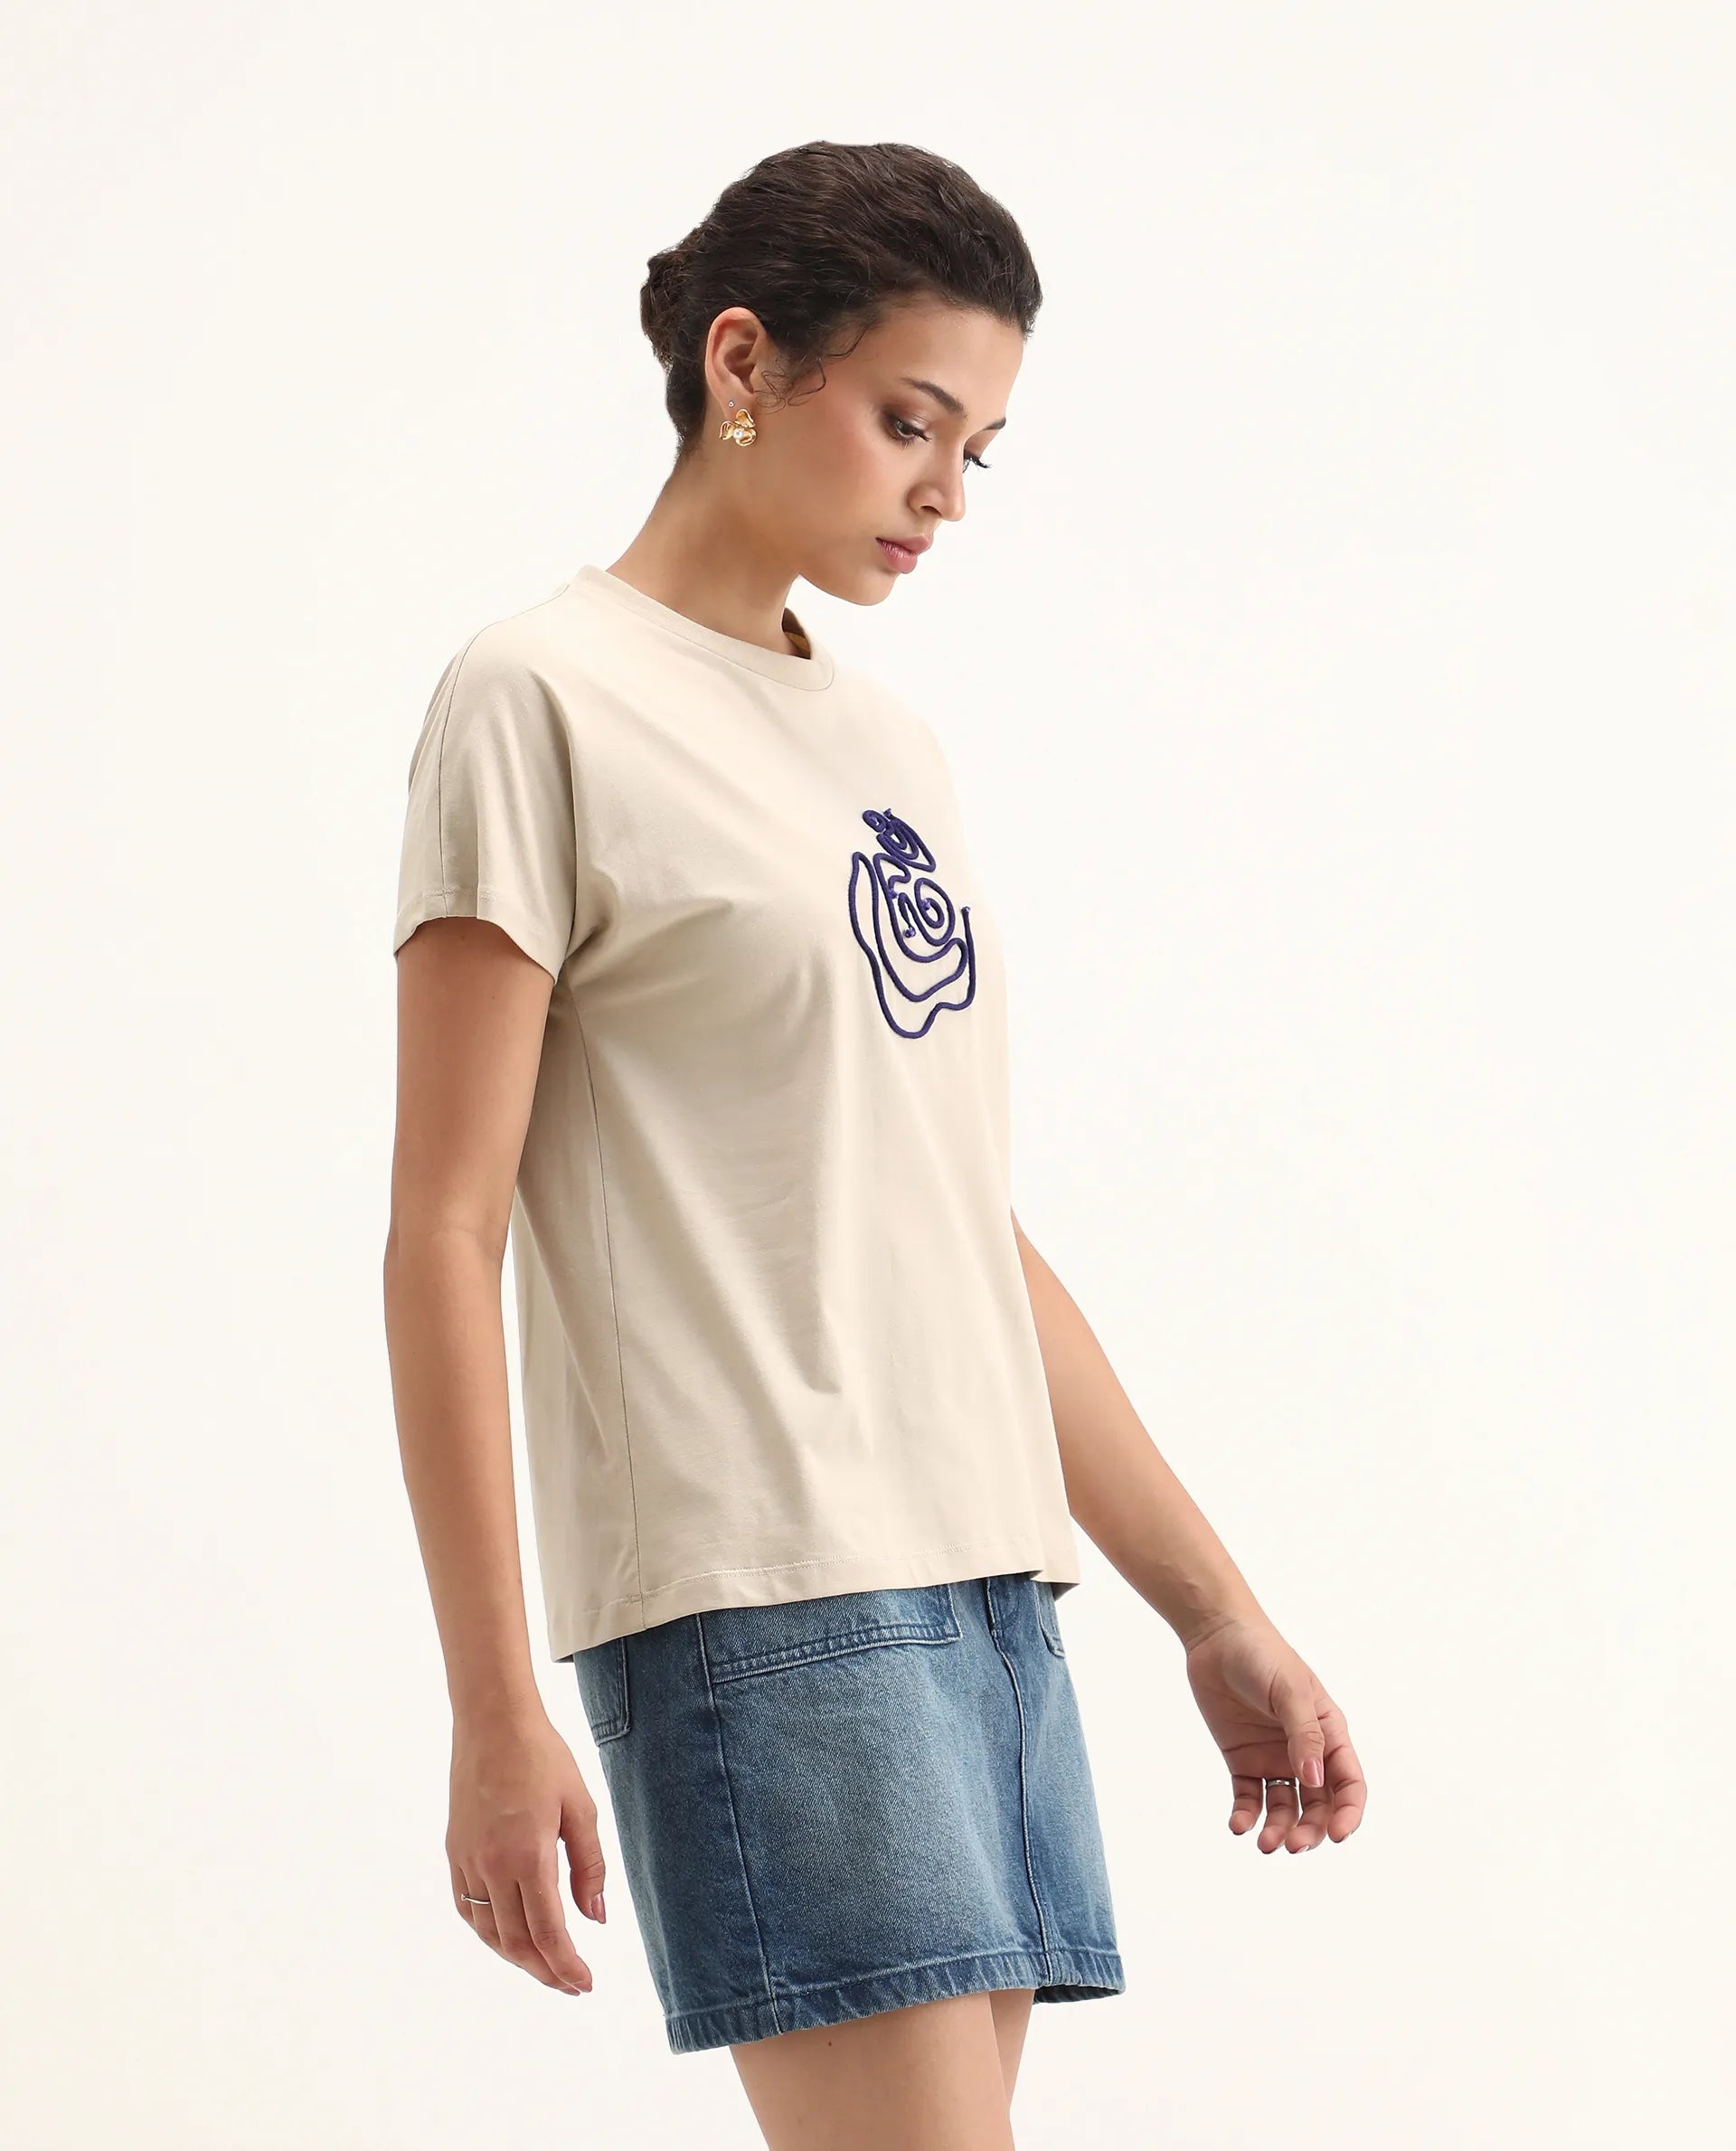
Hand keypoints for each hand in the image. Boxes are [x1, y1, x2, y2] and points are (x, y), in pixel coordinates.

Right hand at [447, 1710, 608, 1992]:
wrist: (492, 1723)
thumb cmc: (543, 1758)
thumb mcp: (581, 1807)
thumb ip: (589, 1866)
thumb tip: (596, 1919)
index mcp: (529, 1856)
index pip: (548, 1932)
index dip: (566, 1966)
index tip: (585, 1984)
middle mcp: (492, 1867)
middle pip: (517, 1942)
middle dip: (545, 1971)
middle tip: (571, 1984)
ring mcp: (468, 1861)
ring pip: (489, 1932)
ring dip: (517, 1958)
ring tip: (545, 1966)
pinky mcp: (455, 1852)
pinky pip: (467, 1909)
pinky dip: (489, 1933)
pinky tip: (508, 1936)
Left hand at [1180, 1612, 1366, 1852]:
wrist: (1216, 1637)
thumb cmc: (1262, 1655)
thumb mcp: (1290, 1691)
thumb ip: (1305, 1735)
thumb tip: (1314, 1781)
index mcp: (1329, 1734)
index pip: (1349, 1784)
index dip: (1348, 1813)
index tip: (1337, 1836)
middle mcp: (1305, 1752)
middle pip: (1318, 1805)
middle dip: (1310, 1830)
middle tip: (1292, 1845)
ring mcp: (1273, 1758)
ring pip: (1284, 1808)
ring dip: (1279, 1829)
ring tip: (1264, 1844)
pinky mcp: (1242, 1760)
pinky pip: (1249, 1798)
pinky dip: (1246, 1816)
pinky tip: (1238, 1826)